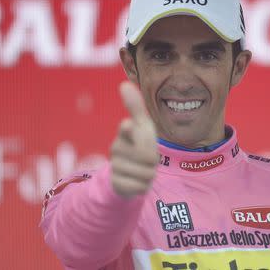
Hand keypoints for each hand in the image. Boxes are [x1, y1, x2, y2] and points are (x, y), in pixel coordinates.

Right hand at [110, 81, 158, 197]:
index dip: (131, 130)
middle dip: (154, 160)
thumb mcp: (142, 126)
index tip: (129, 125)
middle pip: (149, 156)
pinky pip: (141, 186)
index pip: (130, 129)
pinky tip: (136, 181)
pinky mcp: (116, 183)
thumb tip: (123, 84)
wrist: (127, 174)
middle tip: (148, 159)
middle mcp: (116, 148)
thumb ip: (135, 107)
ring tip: (142, 170)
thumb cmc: (138, 146)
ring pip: (147, 173)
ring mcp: (115, 166)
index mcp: (125, 132)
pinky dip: (143, 186)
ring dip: (149, 174)